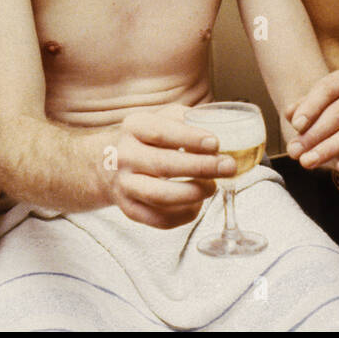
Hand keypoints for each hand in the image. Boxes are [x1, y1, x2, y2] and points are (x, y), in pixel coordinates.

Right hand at [107, 104, 233, 228]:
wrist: (110, 164)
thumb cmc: (148, 139)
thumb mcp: (161, 118)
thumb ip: (187, 120)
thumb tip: (220, 127)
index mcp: (134, 127)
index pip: (161, 132)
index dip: (190, 138)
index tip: (215, 143)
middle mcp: (124, 155)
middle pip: (163, 164)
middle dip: (201, 167)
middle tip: (228, 166)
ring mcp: (125, 185)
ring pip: (160, 195)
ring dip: (193, 193)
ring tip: (212, 186)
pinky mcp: (130, 209)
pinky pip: (159, 218)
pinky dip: (184, 214)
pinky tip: (197, 203)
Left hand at [284, 70, 338, 172]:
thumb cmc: (320, 116)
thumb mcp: (307, 110)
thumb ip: (297, 112)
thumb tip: (292, 115)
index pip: (327, 89)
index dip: (310, 107)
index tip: (295, 126)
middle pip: (338, 113)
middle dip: (314, 135)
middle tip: (294, 152)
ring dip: (329, 149)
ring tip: (307, 162)